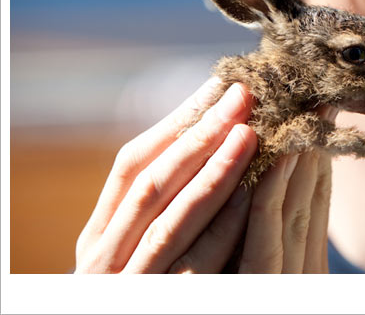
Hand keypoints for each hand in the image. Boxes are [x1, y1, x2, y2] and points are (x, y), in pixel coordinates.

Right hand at [75, 77, 331, 272]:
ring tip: (250, 132)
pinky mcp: (167, 305)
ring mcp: (133, 284)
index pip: (132, 165)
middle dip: (200, 136)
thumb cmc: (150, 283)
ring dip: (215, 172)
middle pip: (153, 184)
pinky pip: (197, 263)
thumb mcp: (139, 247)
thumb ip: (164, 199)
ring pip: (172, 220)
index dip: (176, 123)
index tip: (218, 86)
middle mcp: (105, 258)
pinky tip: (251, 192)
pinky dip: (224, 225)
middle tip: (242, 96)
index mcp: (99, 236)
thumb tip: (211, 127)